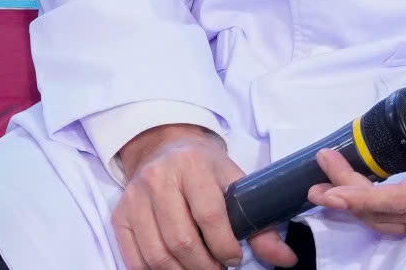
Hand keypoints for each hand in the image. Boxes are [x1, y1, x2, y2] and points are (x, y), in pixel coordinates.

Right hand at [112, 125, 296, 269]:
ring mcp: (134, 197)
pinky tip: (175, 269)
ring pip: (157, 253)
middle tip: (219, 269)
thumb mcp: (235, 184)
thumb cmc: (205, 169)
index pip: (209, 216)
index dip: (226, 247)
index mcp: (191, 165)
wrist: (165, 147)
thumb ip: (260, 224)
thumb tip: (285, 260)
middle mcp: (157, 178)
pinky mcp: (120, 214)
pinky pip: (134, 257)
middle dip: (206, 266)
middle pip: (181, 240)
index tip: (235, 258)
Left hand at [310, 110, 405, 236]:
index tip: (328, 186)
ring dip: (361, 209)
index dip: (357, 197)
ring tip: (329, 192)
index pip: (396, 201)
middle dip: (348, 200)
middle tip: (318, 180)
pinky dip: (380, 213)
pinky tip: (363, 200)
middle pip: (388, 215)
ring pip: (397, 223)